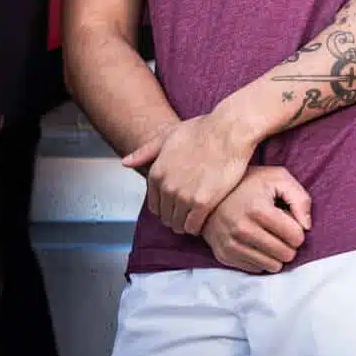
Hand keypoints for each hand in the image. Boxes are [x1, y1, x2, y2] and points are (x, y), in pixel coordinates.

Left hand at [122, 109, 258, 235]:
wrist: (230, 130)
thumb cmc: (203, 129)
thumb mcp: (169, 135)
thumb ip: (146, 151)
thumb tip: (125, 162)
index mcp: (157, 172)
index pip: (154, 204)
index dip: (165, 207)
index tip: (176, 204)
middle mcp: (167, 186)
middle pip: (165, 216)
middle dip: (175, 216)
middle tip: (188, 211)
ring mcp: (184, 196)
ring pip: (178, 224)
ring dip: (185, 223)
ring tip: (196, 215)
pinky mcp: (203, 203)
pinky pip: (193, 226)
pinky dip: (197, 226)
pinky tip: (204, 218)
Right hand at [203, 166, 311, 273]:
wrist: (212, 191)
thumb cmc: (251, 182)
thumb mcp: (279, 178)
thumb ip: (300, 198)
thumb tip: (307, 226)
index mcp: (258, 210)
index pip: (295, 237)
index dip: (298, 229)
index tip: (290, 220)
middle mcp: (242, 230)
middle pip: (285, 254)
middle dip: (289, 244)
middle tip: (282, 230)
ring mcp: (231, 244)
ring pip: (272, 266)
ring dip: (276, 254)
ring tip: (270, 236)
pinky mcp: (224, 255)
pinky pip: (255, 269)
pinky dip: (261, 258)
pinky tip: (257, 242)